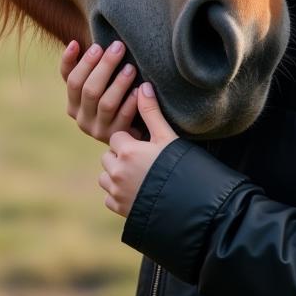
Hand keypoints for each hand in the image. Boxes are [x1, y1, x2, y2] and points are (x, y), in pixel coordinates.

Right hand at [61, 40, 141, 143]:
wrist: (131, 131)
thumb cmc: (113, 95)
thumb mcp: (97, 83)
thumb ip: (86, 67)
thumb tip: (74, 44)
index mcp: (73, 102)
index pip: (71, 80)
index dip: (81, 62)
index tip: (96, 45)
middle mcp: (81, 118)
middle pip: (89, 90)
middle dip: (104, 66)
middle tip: (118, 47)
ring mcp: (98, 130)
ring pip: (106, 104)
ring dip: (119, 84)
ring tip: (130, 67)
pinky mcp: (116, 137)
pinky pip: (124, 118)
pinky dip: (131, 102)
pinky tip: (140, 90)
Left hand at [99, 83, 178, 216]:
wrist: (191, 206)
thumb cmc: (181, 168)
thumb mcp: (168, 138)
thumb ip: (152, 112)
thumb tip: (144, 86)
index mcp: (127, 151)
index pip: (116, 137)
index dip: (129, 139)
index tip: (143, 144)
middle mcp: (117, 172)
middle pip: (108, 156)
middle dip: (120, 156)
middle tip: (141, 159)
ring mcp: (117, 192)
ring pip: (105, 177)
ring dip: (116, 174)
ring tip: (137, 174)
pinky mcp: (119, 210)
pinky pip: (109, 198)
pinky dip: (118, 194)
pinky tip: (136, 191)